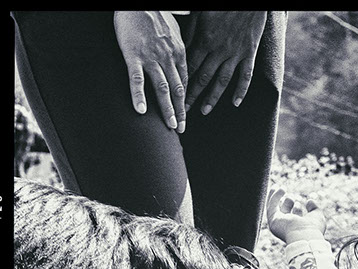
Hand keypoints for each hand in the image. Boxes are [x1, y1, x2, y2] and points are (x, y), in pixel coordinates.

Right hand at [113, 11, 187, 131]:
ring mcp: (151, 57)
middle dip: (180, 111)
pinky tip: (140, 110)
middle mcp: (168, 58)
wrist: (139, 1)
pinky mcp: (133, 55)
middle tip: (181, 128)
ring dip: (167, 109)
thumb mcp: (174, 30)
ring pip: (162, 88)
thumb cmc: (155, 13)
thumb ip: (178, 47)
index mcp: (179, 52)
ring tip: (171, 125)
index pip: (184, 81)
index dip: (186, 100)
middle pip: (177, 90)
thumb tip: (182, 57)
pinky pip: (137, 79)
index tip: (185, 113)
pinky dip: (138, 95)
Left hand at [184, 11, 267, 114]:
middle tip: (183, 110)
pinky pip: (245, 76)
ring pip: (222, 81)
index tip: (173, 95)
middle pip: (203, 78)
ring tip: (204, 111)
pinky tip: (235, 103)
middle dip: (192, 95)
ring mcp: (235, 54)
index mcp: (204, 40)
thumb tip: (181, 48)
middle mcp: (219, 51)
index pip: (189, 67)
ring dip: (212, 98)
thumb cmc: (220, 2)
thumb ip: (190, 32)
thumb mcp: (199, 13)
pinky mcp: (249, 53)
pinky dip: (240, 91)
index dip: (181, 83)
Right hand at [266, 187, 326, 243]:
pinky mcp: (273, 220)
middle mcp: (287, 228)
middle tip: (291, 198)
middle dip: (287, 204)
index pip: (295, 218)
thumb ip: (314, 209)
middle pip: (284, 213)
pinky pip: (271, 206)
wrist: (305, 234)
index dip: (297, 209)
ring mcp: (279, 224)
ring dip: (276, 197)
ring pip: (274, 209)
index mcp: (297, 229)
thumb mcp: (317, 217)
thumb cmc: (313, 229)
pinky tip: (279, 188)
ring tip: (282, 188)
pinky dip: (274, 196)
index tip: (298, 203)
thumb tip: (309, 201)